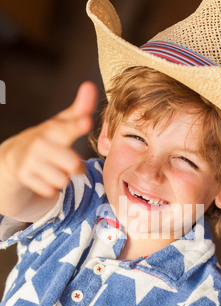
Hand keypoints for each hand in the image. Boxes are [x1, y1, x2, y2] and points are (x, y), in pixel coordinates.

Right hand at [0, 81, 97, 198]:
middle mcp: (39, 143)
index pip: (67, 128)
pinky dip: (51, 188)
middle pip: (71, 164)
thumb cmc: (48, 139)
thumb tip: (90, 85)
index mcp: (52, 129)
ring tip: (57, 170)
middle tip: (74, 165)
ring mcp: (29, 160)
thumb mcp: (61, 124)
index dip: (77, 125)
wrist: (15, 156)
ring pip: (62, 180)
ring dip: (64, 179)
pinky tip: (45, 178)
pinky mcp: (23, 176)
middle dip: (78, 168)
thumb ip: (79, 109)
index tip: (86, 121)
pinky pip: (50, 191)